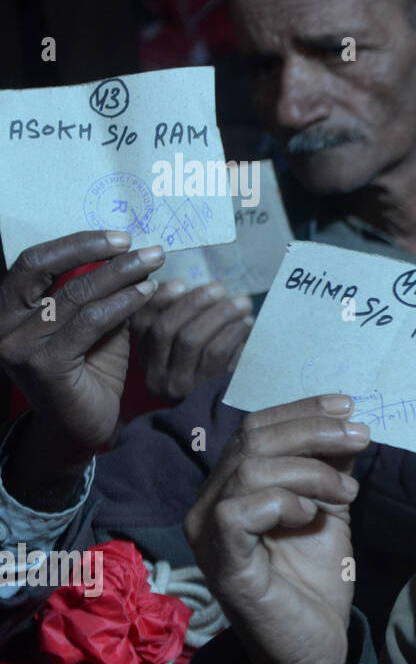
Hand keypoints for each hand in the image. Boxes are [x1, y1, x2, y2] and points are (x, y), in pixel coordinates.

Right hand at [0, 231, 161, 505]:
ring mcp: (18, 345)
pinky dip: (122, 303)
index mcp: (5, 308)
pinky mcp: (44, 364)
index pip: (34, 260)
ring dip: (120, 274)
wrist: (83, 427)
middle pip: (43, 267)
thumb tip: (131, 252)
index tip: (120, 236)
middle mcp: (1, 324)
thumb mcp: (93, 323)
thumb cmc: (89, 370)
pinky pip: (90, 322)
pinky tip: (146, 293)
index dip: (76, 242)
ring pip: (75, 293)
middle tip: (139, 245)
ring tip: (153, 265)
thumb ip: (99, 291)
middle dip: (94, 249)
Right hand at [131, 280, 253, 400]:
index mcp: (146, 358)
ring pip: (191, 338)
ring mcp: (178, 385)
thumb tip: (192, 287)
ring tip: (241, 303)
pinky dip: (233, 332)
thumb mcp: (191, 346)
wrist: (232, 407)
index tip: (181, 282)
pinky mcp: (204, 390)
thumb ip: (185, 318)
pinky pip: (216, 352)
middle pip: (165, 328)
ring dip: (219, 314)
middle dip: (194, 302)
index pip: (141, 324)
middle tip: (219, 288)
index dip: (159, 299)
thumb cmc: (213, 366)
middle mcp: (155, 375)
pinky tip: (247, 324)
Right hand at [184, 395, 369, 663]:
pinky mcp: (221, 562)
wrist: (314, 647)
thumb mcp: (330, 508)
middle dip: (313, 430)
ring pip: (250, 468)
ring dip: (311, 472)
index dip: (302, 411)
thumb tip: (346, 423)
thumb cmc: (315, 579)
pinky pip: (239, 511)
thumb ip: (330, 467)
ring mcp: (208, 533)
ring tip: (347, 494)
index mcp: (232, 486)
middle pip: (252, 439)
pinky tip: (312, 516)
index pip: (257, 428)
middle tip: (360, 438)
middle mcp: (210, 503)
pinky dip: (283, 502)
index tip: (349, 407)